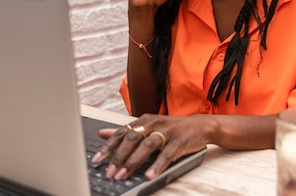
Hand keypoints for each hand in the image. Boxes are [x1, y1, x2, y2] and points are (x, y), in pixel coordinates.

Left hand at [90, 114, 209, 180]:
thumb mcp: (147, 127)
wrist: (199, 126)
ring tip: (124, 175)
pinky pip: (166, 154)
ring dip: (133, 161)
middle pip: (132, 138)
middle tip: (110, 172)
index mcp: (143, 120)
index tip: (97, 159)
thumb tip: (102, 133)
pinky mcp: (179, 141)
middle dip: (119, 157)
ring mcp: (166, 131)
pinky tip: (149, 175)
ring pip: (146, 145)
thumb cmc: (170, 129)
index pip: (122, 132)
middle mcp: (153, 123)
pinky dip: (157, 165)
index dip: (108, 146)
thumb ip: (125, 131)